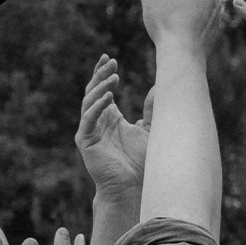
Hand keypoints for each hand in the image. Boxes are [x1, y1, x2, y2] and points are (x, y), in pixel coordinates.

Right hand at [75, 56, 150, 196]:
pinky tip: (108, 96)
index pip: (101, 89)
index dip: (102, 73)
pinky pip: (88, 119)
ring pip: (89, 101)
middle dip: (100, 74)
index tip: (109, 58)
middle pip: (93, 90)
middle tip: (110, 62)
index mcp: (109, 117)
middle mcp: (97, 121)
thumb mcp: (151, 130)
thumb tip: (159, 87)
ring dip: (100, 87)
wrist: (134, 187)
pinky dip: (97, 106)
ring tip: (113, 76)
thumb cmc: (143, 162)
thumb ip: (152, 110)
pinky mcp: (86, 141)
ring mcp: (89, 130)